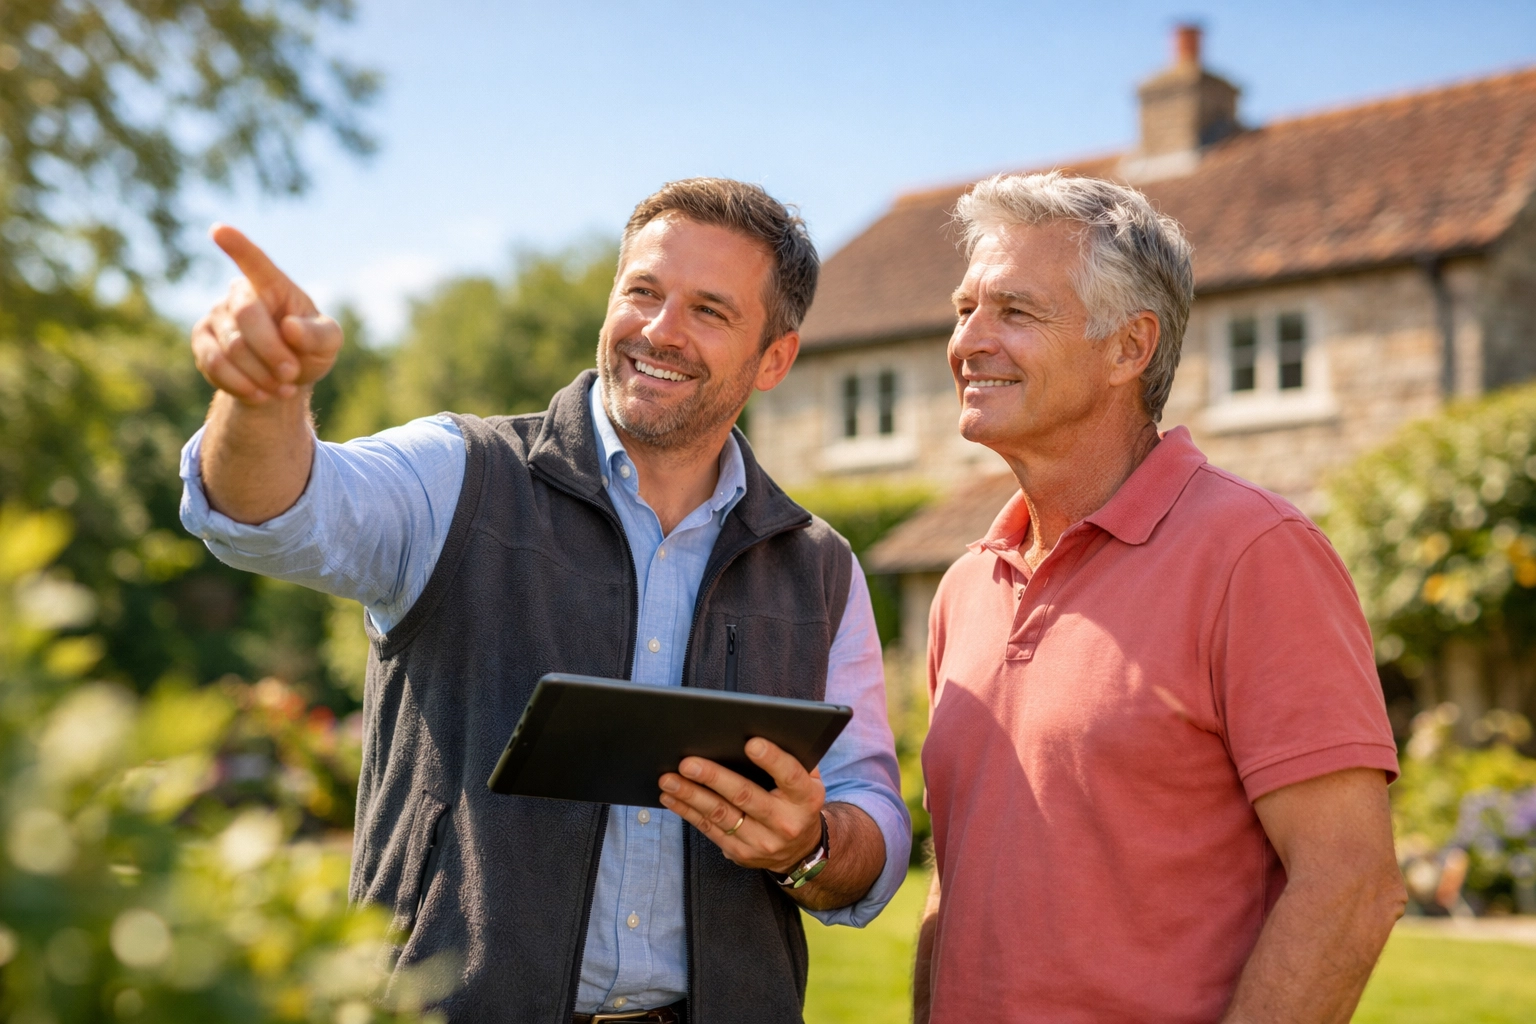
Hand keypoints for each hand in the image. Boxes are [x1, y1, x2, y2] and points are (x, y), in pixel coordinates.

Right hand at [191, 224, 342, 404]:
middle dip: (273, 351)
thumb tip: (290, 328)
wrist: (282, 379)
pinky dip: (241, 385)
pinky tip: (260, 393)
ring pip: (232, 347)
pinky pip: (214, 365)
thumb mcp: (328, 343)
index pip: (255, 261)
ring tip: (282, 386)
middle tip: (292, 374)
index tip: (219, 230)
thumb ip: (319, 335)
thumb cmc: (308, 349)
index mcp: (273, 284)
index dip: (237, 246)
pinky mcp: (201, 341)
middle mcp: (239, 294)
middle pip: (247, 316)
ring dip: (261, 374)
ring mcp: (216, 316)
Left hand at [658, 738, 824, 874]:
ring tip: (668, 779)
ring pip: (720, 815)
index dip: (772, 760)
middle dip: (713, 778)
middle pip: (745, 796)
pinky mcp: (740, 852)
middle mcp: (784, 823)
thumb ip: (794, 759)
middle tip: (688, 763)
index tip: (750, 743)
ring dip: (691, 795)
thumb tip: (761, 729)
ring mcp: (761, 841)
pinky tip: (671, 797)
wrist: (799, 851)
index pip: (790, 776)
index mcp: (805, 799)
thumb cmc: (797, 803)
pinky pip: (709, 829)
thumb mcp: (809, 782)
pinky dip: (687, 811)